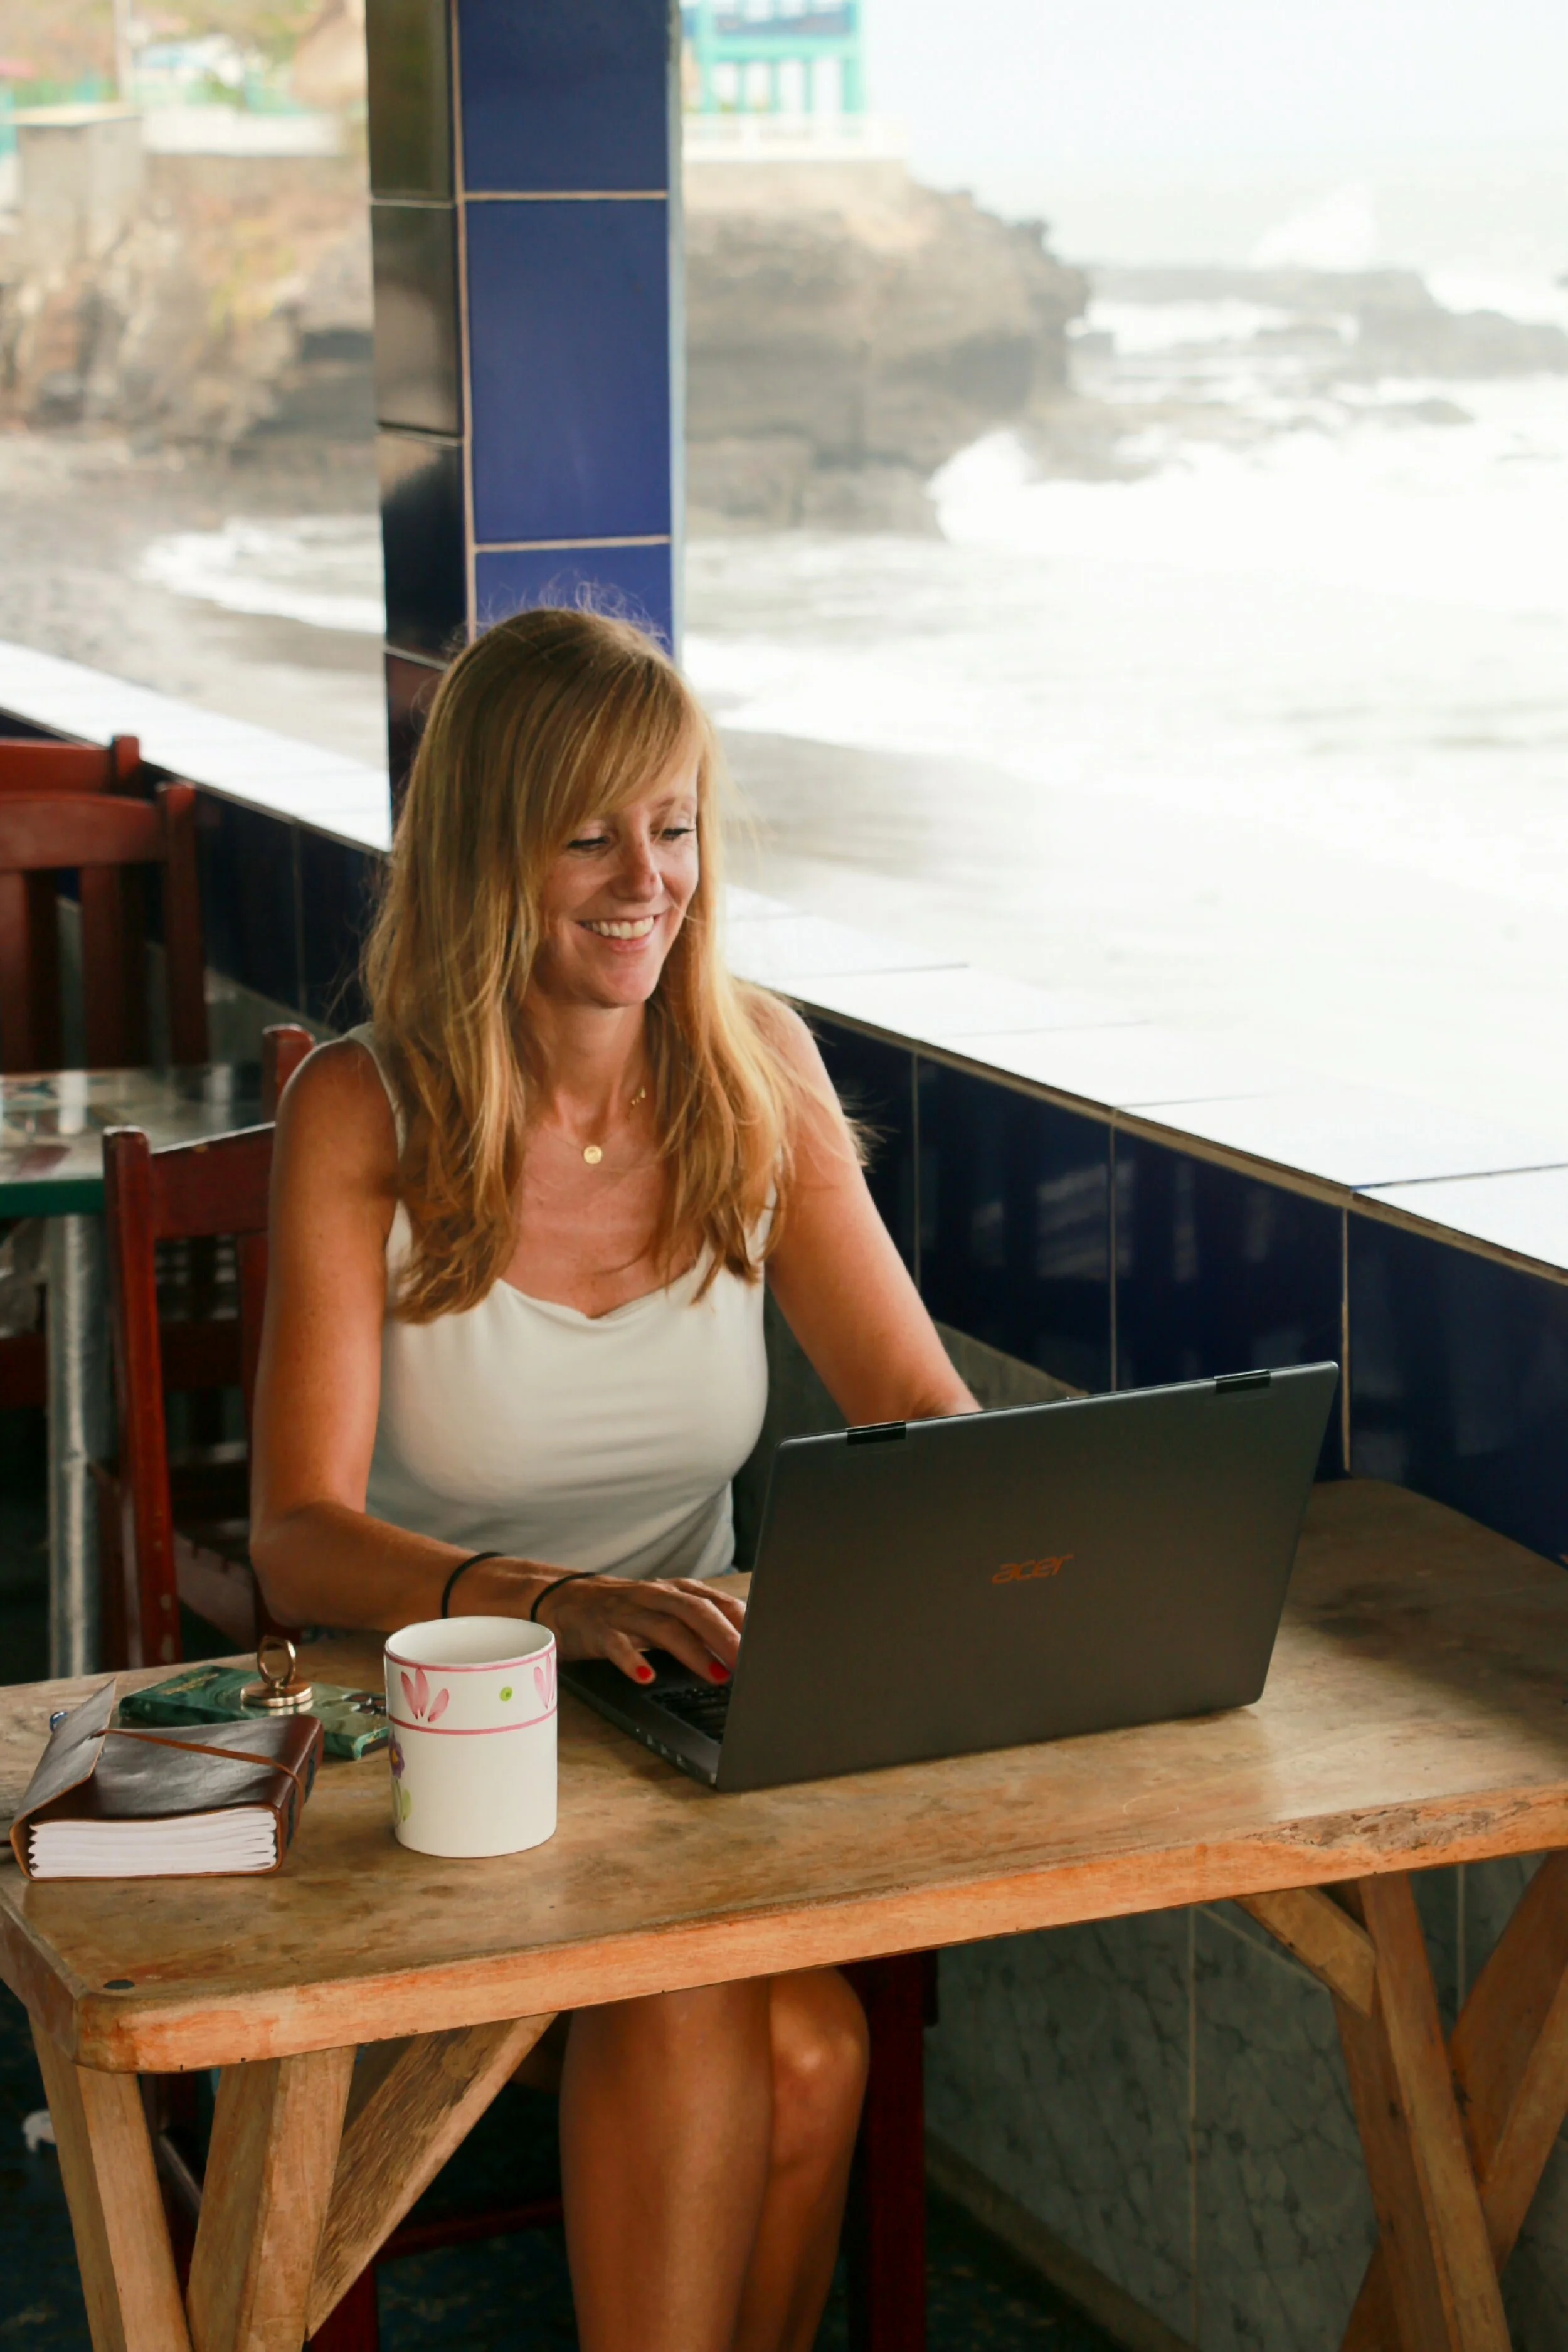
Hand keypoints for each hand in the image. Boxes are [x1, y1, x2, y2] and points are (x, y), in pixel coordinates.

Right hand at [537, 1573, 744, 1685]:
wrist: (565, 1600)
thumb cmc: (626, 1611)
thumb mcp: (666, 1612)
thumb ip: (701, 1624)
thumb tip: (746, 1645)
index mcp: (675, 1591)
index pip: (716, 1602)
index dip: (742, 1622)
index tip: (766, 1645)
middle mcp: (654, 1596)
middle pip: (695, 1611)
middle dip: (725, 1636)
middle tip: (748, 1662)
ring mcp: (626, 1611)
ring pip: (664, 1627)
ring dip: (693, 1652)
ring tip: (715, 1674)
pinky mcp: (599, 1630)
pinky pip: (617, 1645)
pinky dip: (633, 1662)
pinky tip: (647, 1678)